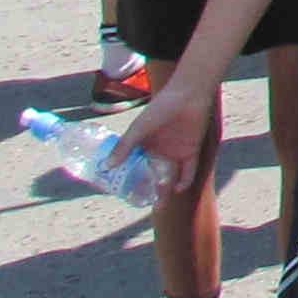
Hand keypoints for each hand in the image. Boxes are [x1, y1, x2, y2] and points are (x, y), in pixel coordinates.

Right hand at [119, 78, 212, 197]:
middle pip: (152, 174)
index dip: (130, 179)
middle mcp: (159, 150)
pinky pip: (188, 171)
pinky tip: (177, 189)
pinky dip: (184, 181)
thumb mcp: (139, 128)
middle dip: (148, 189)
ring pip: (170, 176)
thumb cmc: (161, 107)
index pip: (135, 166)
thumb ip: (124, 146)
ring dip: (165, 189)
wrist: (188, 94)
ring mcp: (175, 151)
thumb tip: (107, 166)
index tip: (123, 193)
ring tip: (158, 203)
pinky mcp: (191, 151)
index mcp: (144, 144)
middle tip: (141, 203)